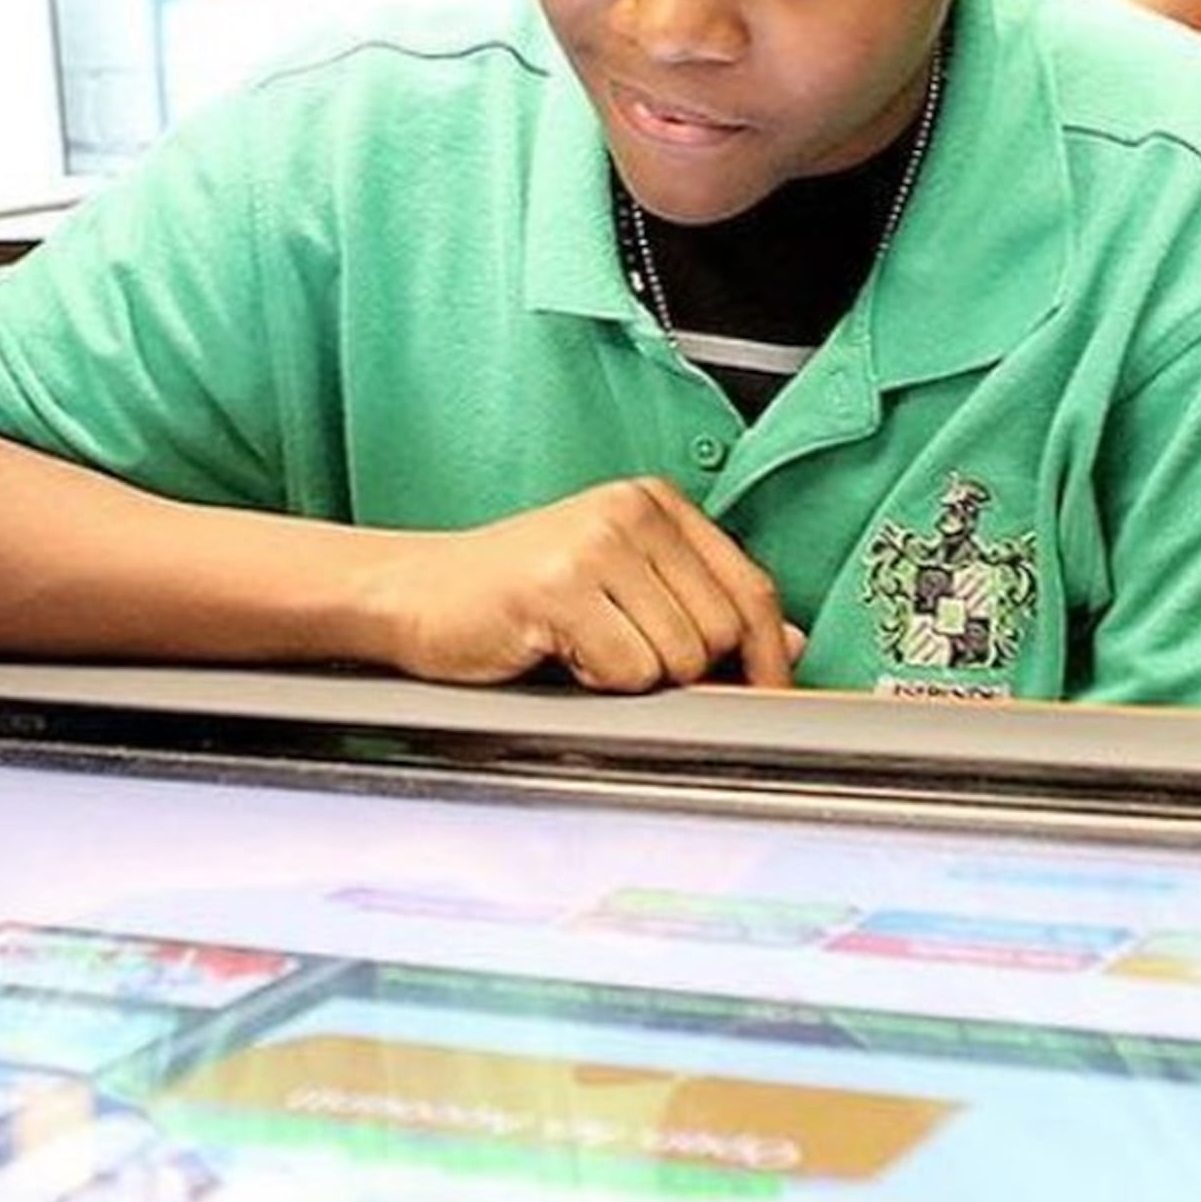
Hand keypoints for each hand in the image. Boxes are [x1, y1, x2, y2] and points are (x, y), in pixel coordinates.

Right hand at [356, 478, 801, 690]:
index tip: (768, 698)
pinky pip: (626, 672)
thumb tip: (786, 644)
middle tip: (619, 658)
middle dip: (683, 671)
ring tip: (582, 647)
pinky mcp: (560, 584)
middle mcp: (632, 510)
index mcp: (656, 503)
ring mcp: (596, 542)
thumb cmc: (515, 597)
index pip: (752, 589)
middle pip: (722, 631)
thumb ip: (700, 606)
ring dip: (632, 678)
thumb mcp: (620, 589)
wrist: (414, 592)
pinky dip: (595, 683)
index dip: (766, 658)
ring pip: (678, 658)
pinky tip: (558, 654)